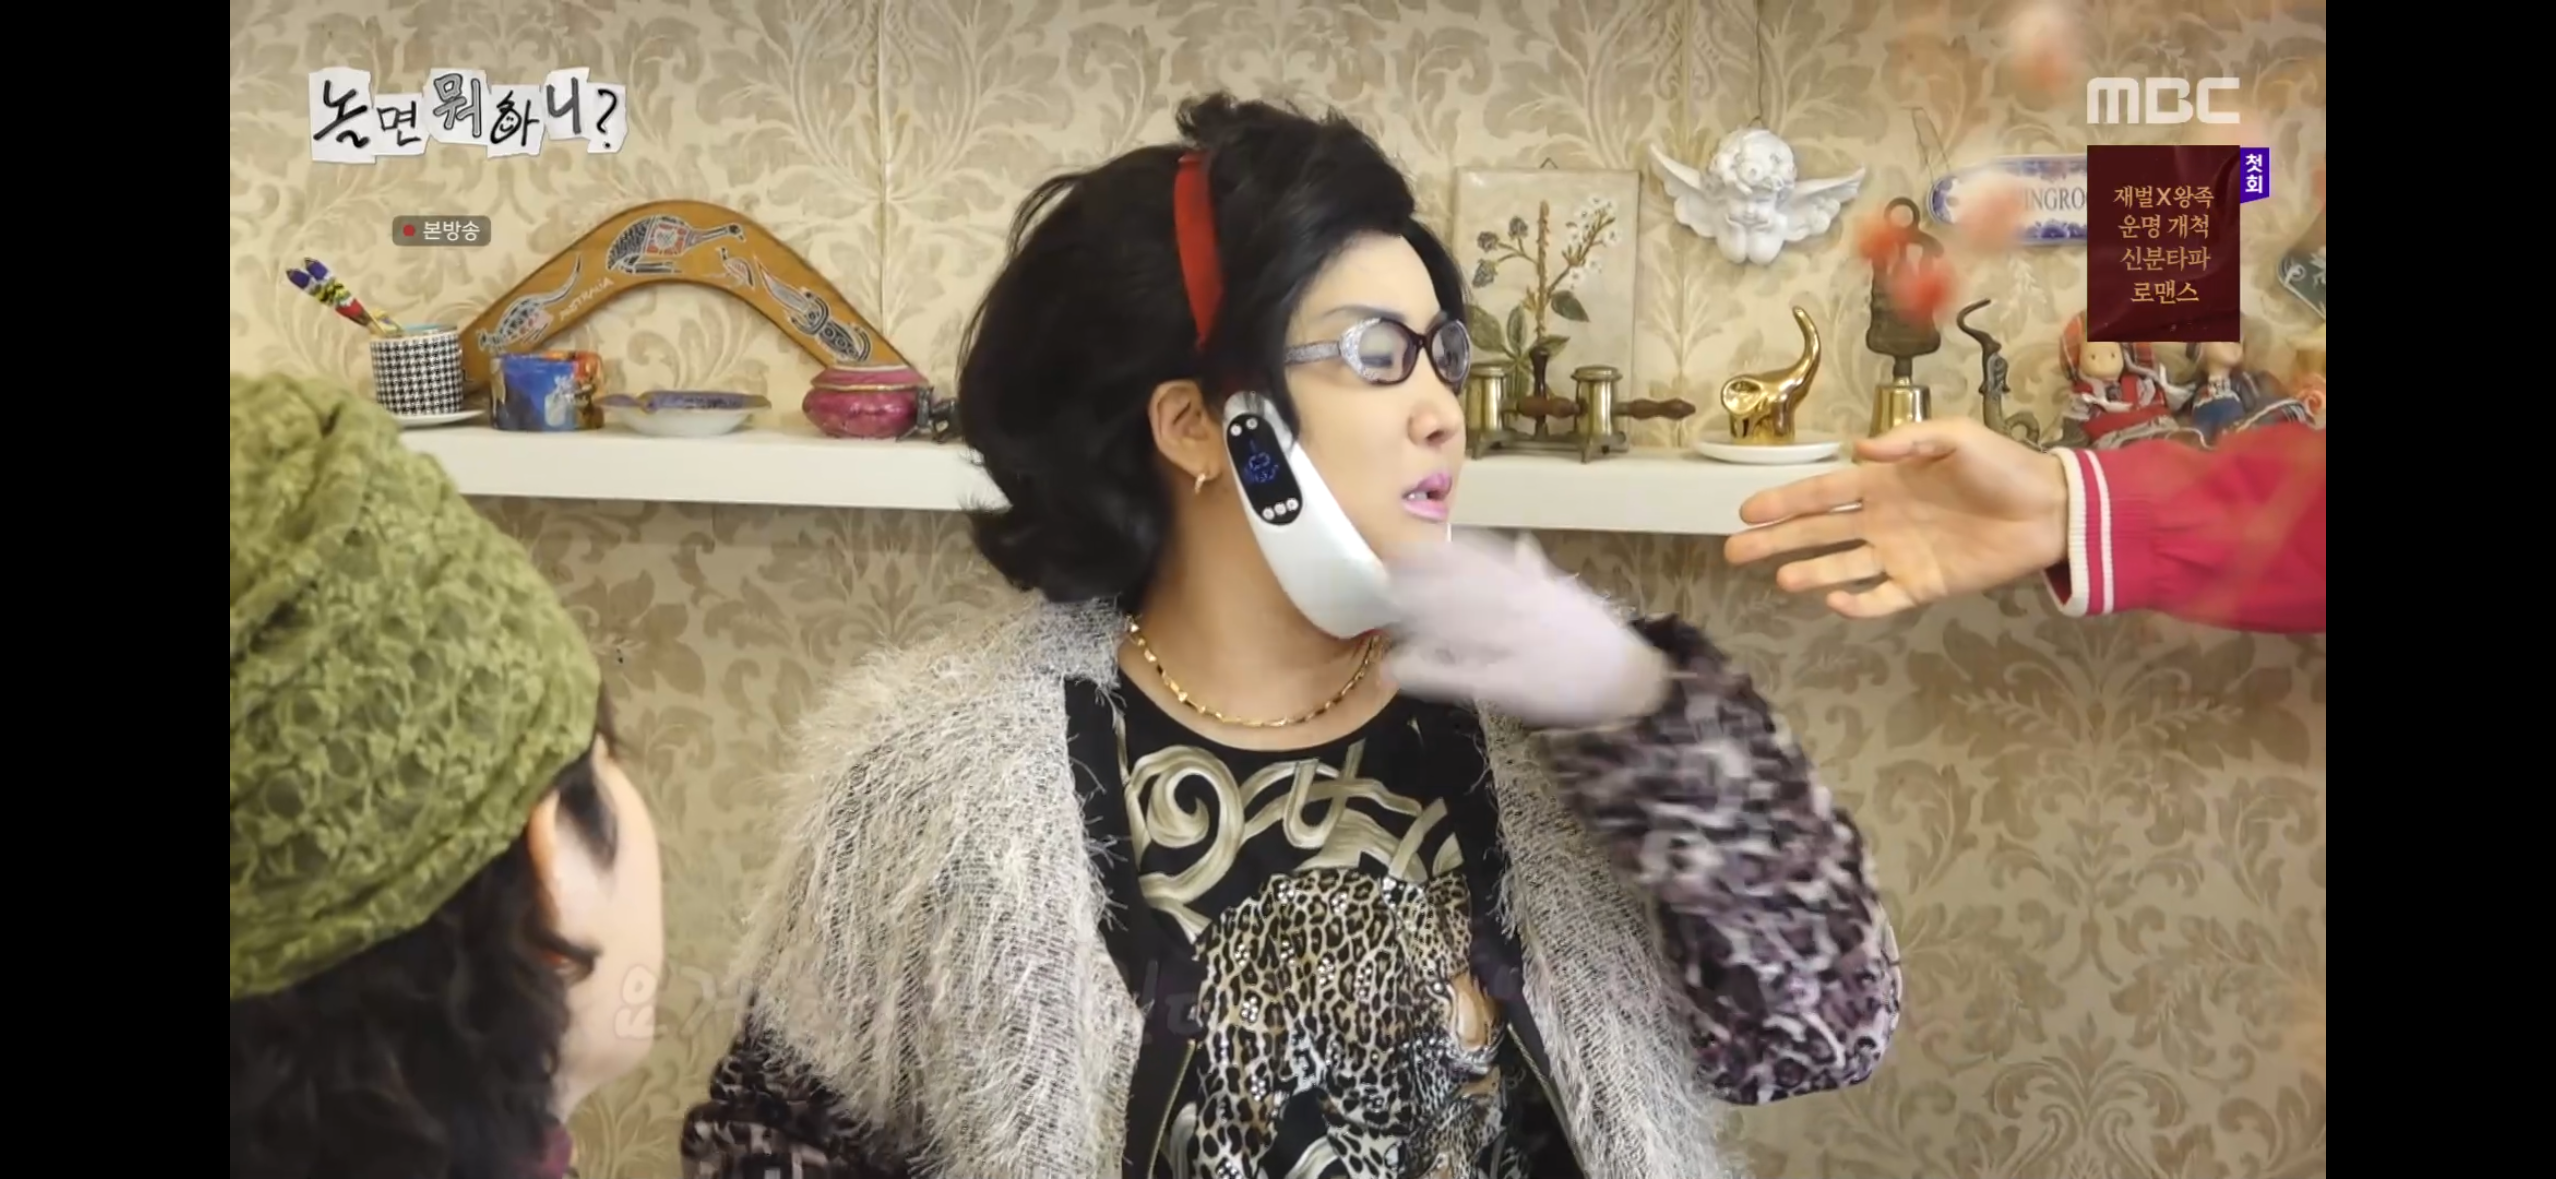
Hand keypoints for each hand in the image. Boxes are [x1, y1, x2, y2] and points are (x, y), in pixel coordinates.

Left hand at [1382, 530, 1669, 727]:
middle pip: (1464, 589)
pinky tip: (1399, 668)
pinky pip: (1462, 674)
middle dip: (1423, 581)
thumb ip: (1539, 575)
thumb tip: (1522, 545)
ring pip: (1457, 625)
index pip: (1485, 561)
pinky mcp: (1510, 684)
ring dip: (1418, 617)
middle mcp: (1523, 609)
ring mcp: (1515, 645)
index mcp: (1537, 589)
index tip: (1413, 546)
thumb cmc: (1597, 643)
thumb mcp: (1571, 601)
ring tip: (1386, 612)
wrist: (1631, 683)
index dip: (1446, 554)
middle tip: (1386, 574)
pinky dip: (1429, 670)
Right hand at [1722, 417, 2071, 618]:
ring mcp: (1899, 555)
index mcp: (1883, 483)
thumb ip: (1909, 440)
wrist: (2049, 510)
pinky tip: (1836, 600)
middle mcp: (1881, 520)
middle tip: (1734, 550)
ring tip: (1779, 578)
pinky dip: (1858, 603)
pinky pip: (1881, 598)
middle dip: (1774, 539)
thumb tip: (1860, 449)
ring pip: (1841, 567)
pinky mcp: (1922, 585)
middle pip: (1817, 532)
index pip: (1822, 493)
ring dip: (1809, 572)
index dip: (1784, 501)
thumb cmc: (2003, 468)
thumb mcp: (1957, 437)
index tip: (1746, 509)